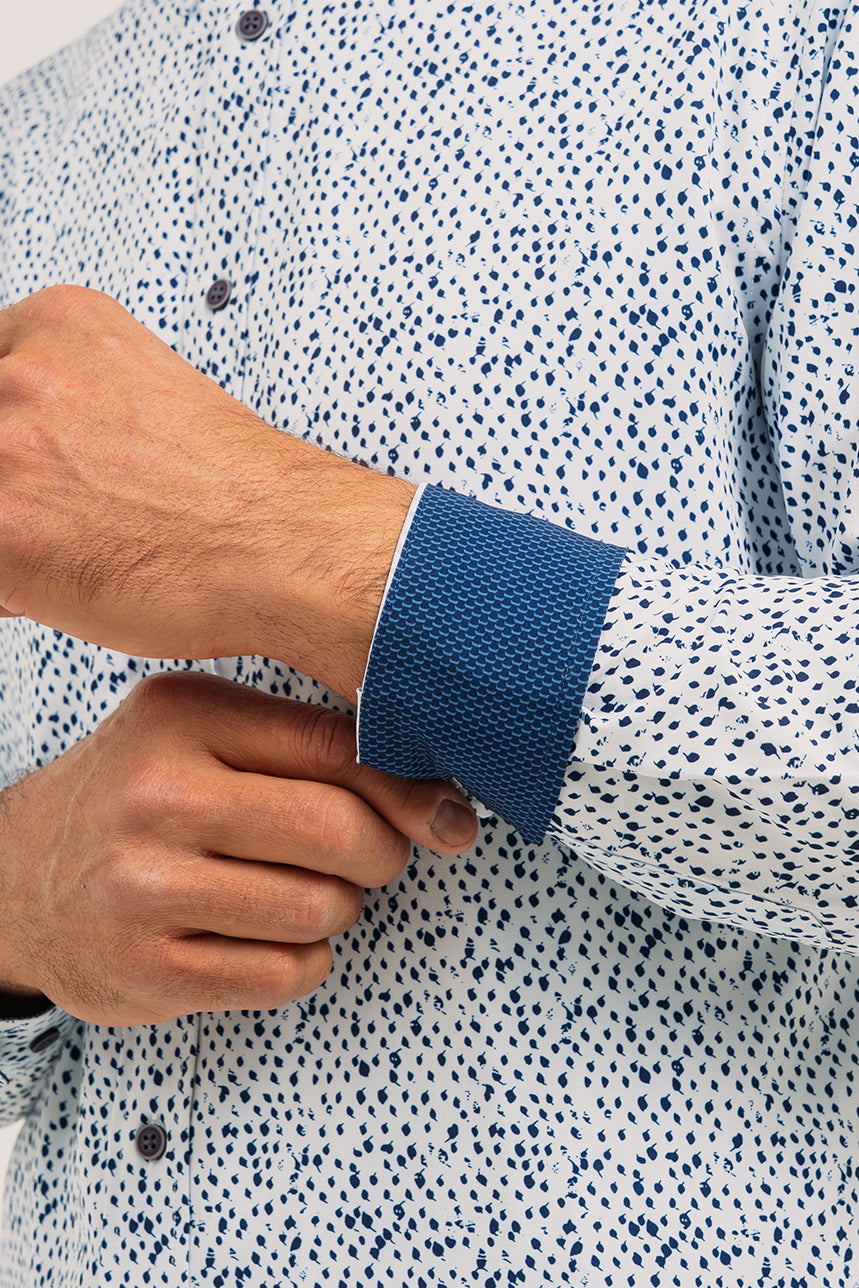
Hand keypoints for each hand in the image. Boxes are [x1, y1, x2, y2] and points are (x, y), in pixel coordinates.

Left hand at [0, 285, 412, 695]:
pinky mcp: (3, 526)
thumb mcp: (146, 393)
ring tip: (77, 546)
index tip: (30, 458)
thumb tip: (23, 452)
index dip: (11, 430)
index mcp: (61, 322)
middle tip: (67, 507)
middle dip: (15, 481)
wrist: (285, 545)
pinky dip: (16, 586)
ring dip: (15, 529)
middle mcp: (25, 371)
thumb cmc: (239, 491)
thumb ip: (68, 401)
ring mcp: (8, 445)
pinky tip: (71, 579)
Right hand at [0, 671, 476, 1025]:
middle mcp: (157, 796)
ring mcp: (144, 886)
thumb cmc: (133, 799)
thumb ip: (310, 749)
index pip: (337, 747)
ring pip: (321, 909)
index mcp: (182, 717)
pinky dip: (304, 961)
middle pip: (340, 832)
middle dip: (381, 854)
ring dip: (338, 909)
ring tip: (301, 893)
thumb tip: (442, 807)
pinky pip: (286, 974)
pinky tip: (270, 936)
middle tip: (365, 858)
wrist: (15, 880)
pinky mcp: (146, 969)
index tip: (437, 813)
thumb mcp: (201, 734)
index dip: (406, 788)